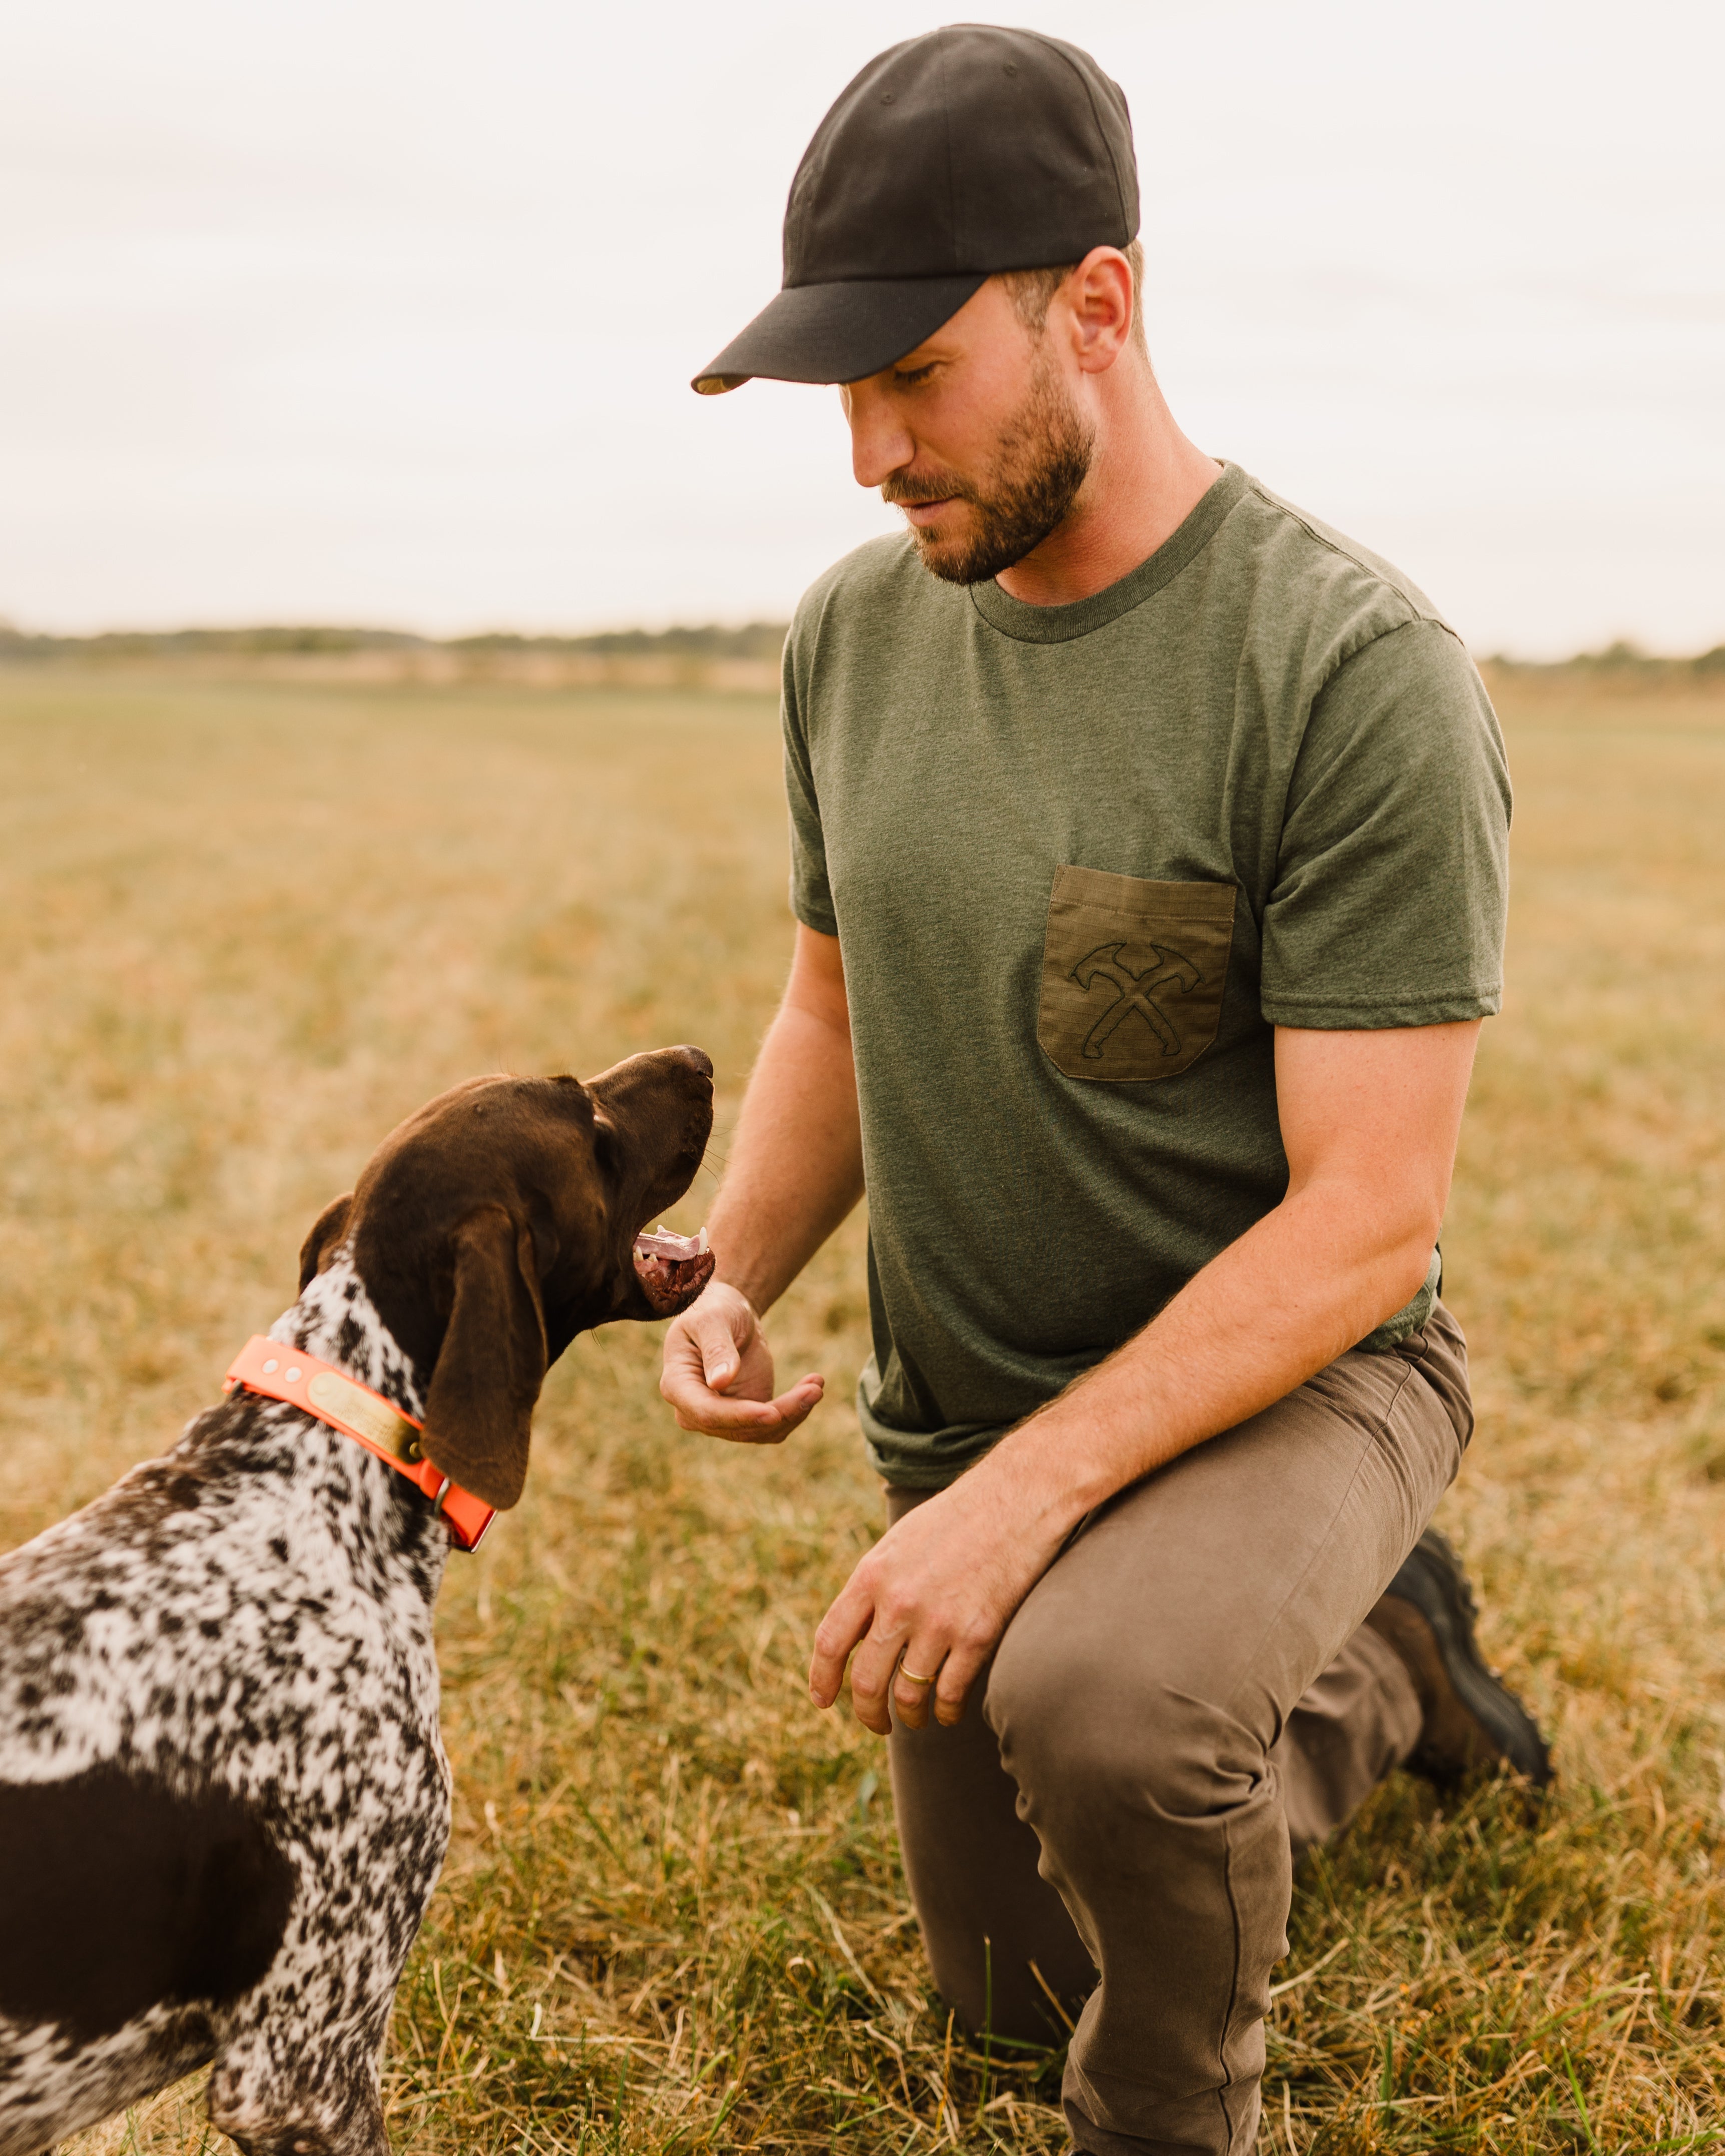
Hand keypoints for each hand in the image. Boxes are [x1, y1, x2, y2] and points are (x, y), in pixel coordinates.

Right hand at [659, 1279, 823, 1443]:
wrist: (727, 1315)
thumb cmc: (714, 1311)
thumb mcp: (712, 1320)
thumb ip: (716, 1349)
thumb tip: (720, 1382)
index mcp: (677, 1386)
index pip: (706, 1413)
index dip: (739, 1416)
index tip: (773, 1412)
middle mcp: (695, 1410)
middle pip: (738, 1427)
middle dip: (779, 1413)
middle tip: (813, 1390)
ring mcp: (722, 1416)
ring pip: (760, 1431)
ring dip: (793, 1413)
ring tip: (816, 1384)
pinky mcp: (747, 1415)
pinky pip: (773, 1426)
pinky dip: (796, 1410)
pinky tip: (812, 1384)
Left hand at [808, 1463, 1069, 1734]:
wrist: (1016, 1497)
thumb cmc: (957, 1518)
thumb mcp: (900, 1542)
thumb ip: (875, 1586)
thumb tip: (856, 1632)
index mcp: (872, 1575)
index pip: (831, 1640)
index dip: (821, 1678)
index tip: (823, 1701)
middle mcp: (899, 1602)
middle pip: (866, 1680)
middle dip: (867, 1712)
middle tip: (876, 1723)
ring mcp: (938, 1621)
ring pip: (908, 1696)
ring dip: (909, 1718)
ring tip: (915, 1721)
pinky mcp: (978, 1634)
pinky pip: (951, 1693)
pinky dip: (947, 1711)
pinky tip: (949, 1712)